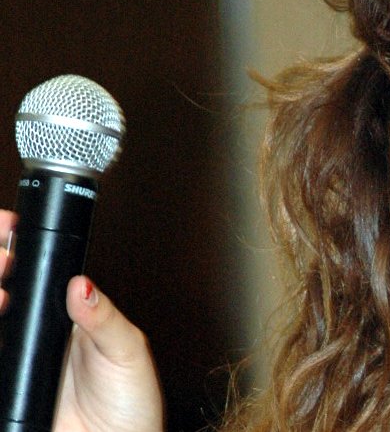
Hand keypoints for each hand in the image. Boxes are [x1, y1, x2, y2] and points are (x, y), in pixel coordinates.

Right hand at [0, 210, 164, 431]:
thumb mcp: (126, 351)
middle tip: (4, 257)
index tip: (11, 227)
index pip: (38, 275)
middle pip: (5, 292)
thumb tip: (82, 285)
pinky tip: (0, 325)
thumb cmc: (132, 405)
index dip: (20, 250)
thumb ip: (103, 318)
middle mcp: (38, 337)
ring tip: (2, 293)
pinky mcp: (9, 393)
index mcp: (69, 317)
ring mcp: (19, 365)